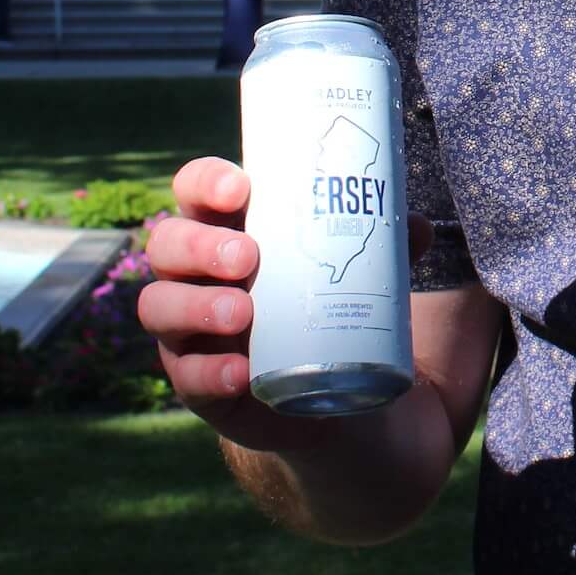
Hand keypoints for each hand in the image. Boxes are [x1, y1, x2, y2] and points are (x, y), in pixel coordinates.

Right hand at [139, 156, 433, 455]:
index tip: (242, 188)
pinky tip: (239, 371)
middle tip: (247, 256)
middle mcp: (193, 273)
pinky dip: (209, 372)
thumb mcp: (353, 269)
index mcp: (225, 228)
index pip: (194, 190)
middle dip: (200, 245)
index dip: (206, 182)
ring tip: (243, 312)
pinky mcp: (196, 381)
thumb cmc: (325, 303)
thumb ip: (382, 246)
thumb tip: (415, 225)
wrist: (323, 392)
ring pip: (160, 306)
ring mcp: (187, 328)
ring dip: (196, 305)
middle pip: (168, 243)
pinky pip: (185, 375)